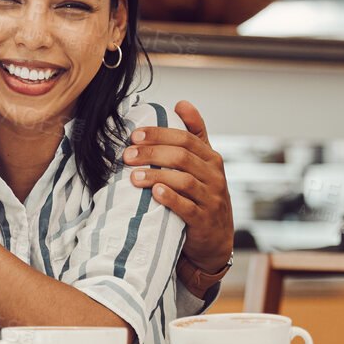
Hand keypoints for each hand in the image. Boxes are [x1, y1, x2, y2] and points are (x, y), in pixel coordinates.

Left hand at [125, 100, 232, 291]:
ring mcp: (211, 199)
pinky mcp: (203, 221)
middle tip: (127, 155)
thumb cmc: (203, 197)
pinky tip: (154, 193)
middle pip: (182, 156)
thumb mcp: (203, 165)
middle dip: (152, 153)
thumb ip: (195, 135)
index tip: (134, 135)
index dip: (159, 134)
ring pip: (184, 180)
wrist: (216, 240)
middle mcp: (214, 176)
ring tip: (133, 176)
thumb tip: (182, 102)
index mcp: (211, 158)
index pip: (186, 138)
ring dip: (156, 175)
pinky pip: (187, 207)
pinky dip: (170, 198)